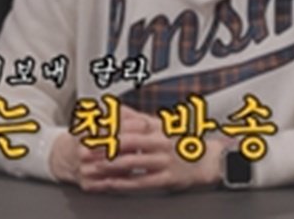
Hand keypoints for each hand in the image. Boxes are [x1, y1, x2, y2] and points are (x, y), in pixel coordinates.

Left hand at [53, 105, 226, 192]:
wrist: (207, 162)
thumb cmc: (180, 144)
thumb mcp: (160, 125)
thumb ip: (137, 118)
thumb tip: (115, 108)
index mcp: (157, 129)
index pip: (128, 127)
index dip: (107, 131)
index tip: (90, 134)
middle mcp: (160, 143)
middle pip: (127, 144)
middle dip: (104, 148)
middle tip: (85, 151)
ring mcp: (163, 162)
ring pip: (131, 164)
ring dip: (109, 166)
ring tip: (92, 168)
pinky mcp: (166, 179)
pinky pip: (140, 182)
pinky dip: (122, 183)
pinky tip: (110, 184)